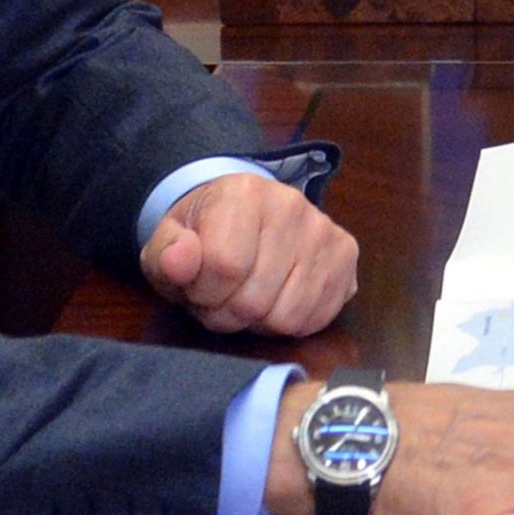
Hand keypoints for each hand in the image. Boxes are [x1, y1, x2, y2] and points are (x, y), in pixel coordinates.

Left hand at [141, 171, 358, 336]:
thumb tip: (179, 261)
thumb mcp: (168, 242)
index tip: (198, 284)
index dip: (203, 292)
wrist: (242, 212)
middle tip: (222, 295)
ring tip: (248, 295)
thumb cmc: (203, 233)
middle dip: (229, 311)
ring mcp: (325, 230)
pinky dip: (290, 321)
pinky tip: (277, 297)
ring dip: (260, 321)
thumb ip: (167, 253)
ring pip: (287, 315)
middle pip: (255, 299)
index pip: (224, 267)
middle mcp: (293, 205)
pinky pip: (316, 318)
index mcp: (244, 193)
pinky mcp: (346, 254)